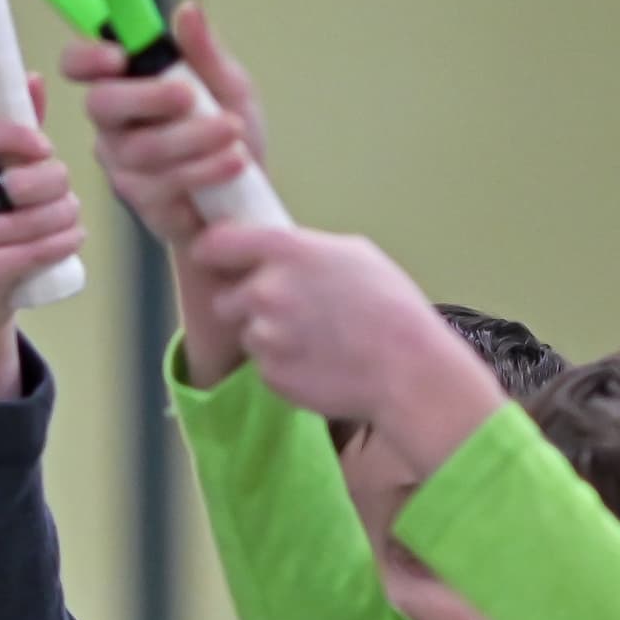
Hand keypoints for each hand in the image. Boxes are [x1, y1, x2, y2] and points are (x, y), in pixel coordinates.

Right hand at [0, 88, 79, 401]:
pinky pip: (36, 249)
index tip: (45, 148)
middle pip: (22, 179)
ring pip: (38, 217)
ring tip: (70, 218)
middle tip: (63, 193)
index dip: (21, 135)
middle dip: (58, 184)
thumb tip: (35, 79)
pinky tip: (73, 236)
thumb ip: (12, 133)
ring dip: (68, 216)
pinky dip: (65, 241)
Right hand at [65, 3, 265, 376]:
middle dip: (146, 98)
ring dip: (192, 137)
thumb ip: (206, 53)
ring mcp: (122, 164)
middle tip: (188, 96)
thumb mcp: (229, 87)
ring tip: (234, 132)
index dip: (87, 57)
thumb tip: (186, 10)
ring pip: (140, 147)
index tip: (120, 56)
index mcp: (127, 84)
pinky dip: (203, 170)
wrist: (249, 204)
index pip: (80, 65)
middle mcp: (114, 124)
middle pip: (102, 105)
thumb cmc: (232, 138)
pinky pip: (161, 183)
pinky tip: (234, 163)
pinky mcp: (140, 200)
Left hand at [189, 222, 505, 472]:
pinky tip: (318, 361)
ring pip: (247, 334)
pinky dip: (283, 365)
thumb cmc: (389, 306)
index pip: (215, 245)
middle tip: (288, 311)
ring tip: (314, 339)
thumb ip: (302, 249)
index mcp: (285, 252)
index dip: (214, 253)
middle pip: (225, 299)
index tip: (218, 260)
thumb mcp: (352, 253)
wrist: (406, 369)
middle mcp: (265, 291)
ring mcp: (264, 337)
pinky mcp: (269, 375)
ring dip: (268, 337)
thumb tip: (276, 252)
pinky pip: (264, 366)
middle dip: (246, 305)